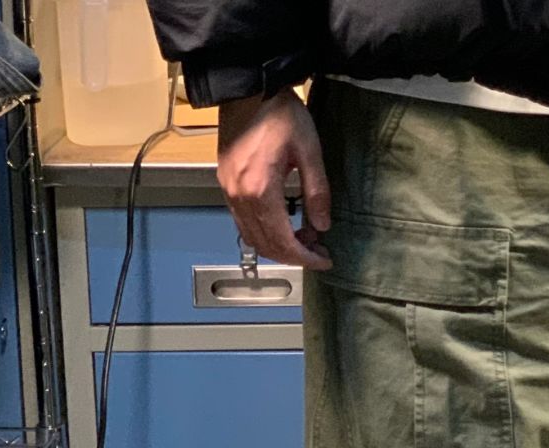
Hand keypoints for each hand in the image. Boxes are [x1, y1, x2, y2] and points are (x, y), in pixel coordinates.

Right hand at [217, 90, 331, 269]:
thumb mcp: (309, 150)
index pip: (283, 241)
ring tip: (302, 238)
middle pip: (266, 245)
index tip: (324, 260)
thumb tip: (322, 225)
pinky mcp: (225, 183)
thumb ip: (317, 192)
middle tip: (317, 250)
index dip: (306, 257)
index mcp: (260, 189)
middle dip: (294, 255)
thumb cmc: (279, 112)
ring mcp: (228, 190)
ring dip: (278, 246)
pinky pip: (242, 222)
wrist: (248, 87)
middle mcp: (239, 196)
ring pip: (252, 237)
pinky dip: (263, 232)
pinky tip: (281, 224)